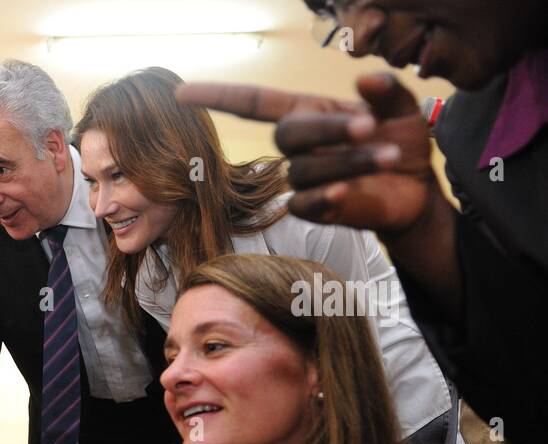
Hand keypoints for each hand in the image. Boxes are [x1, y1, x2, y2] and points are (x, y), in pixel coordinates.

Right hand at [177, 73, 439, 232]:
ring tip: (389, 158)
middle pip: (286, 133)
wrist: (415, 192)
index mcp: (309, 114)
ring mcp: (302, 180)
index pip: (253, 104)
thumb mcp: (402, 110)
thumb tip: (365, 80)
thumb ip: (388, 91)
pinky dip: (326, 197)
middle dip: (327, 129)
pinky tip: (348, 192)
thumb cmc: (401, 144)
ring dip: (350, 161)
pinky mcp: (313, 210)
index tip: (181, 93)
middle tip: (370, 127)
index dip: (217, 97)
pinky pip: (305, 204)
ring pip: (304, 169)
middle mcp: (299, 147)